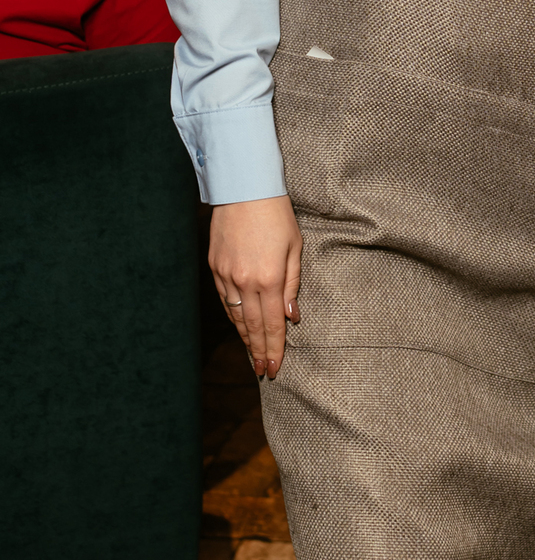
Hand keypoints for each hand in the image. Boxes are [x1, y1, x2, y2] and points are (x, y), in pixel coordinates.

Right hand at [209, 195, 302, 379]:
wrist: (244, 189)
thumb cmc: (276, 215)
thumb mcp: (294, 248)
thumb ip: (292, 284)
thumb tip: (291, 316)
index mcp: (268, 278)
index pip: (271, 324)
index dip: (274, 348)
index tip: (275, 368)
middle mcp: (244, 282)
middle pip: (251, 326)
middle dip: (258, 351)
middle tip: (264, 370)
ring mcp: (225, 275)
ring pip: (235, 316)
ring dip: (244, 338)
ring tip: (253, 355)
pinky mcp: (214, 267)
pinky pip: (224, 299)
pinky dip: (232, 316)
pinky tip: (238, 326)